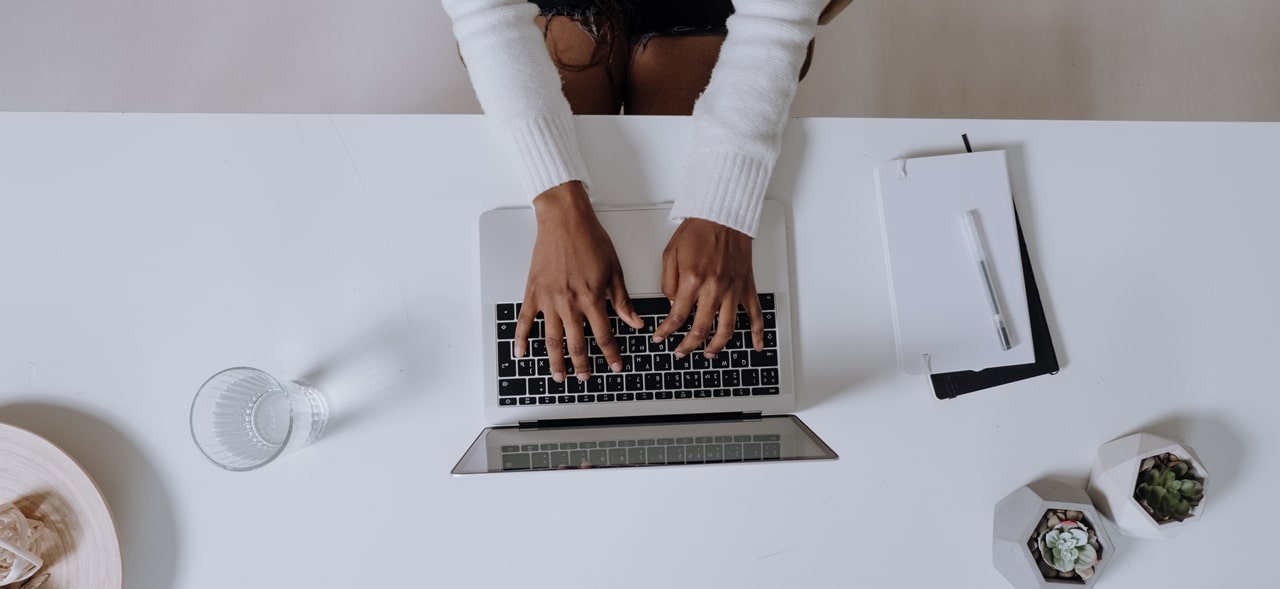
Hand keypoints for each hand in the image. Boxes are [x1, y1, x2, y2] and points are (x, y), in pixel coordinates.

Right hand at [513, 182, 644, 382]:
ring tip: (559, 376)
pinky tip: (521, 353)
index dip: (611, 354)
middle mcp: (569, 303)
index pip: (603, 335)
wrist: (564, 220)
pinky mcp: (533, 292)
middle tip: (585, 378)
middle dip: (582, 365)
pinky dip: (521, 338)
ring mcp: (548, 300)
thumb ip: (622, 300)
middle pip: (576, 344)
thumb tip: (635, 322)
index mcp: (592, 298)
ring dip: (555, 361)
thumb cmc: (589, 239)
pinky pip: (525, 321)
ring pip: (551, 339)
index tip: (615, 365)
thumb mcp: (614, 270)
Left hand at [653, 218, 764, 357]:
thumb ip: (668, 283)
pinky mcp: (746, 287)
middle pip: (701, 329)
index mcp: (693, 280)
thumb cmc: (698, 230)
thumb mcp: (670, 254)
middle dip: (687, 346)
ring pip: (726, 329)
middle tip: (680, 352)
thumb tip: (672, 305)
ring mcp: (733, 290)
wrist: (723, 215)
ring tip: (708, 354)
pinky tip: (755, 345)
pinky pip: (755, 314)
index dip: (666, 332)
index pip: (677, 316)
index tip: (660, 338)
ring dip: (716, 346)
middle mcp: (714, 288)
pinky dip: (757, 333)